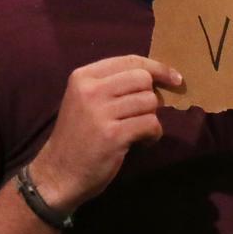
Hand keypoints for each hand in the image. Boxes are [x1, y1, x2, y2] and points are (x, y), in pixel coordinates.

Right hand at [29, 55, 181, 211]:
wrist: (58, 173)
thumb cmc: (77, 137)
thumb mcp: (85, 101)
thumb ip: (113, 85)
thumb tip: (156, 78)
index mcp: (83, 76)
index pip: (130, 61)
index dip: (157, 68)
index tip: (174, 78)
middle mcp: (90, 90)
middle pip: (143, 79)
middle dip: (151, 97)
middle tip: (143, 115)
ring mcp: (100, 112)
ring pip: (149, 102)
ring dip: (151, 118)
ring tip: (138, 132)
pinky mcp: (113, 135)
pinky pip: (151, 124)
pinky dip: (152, 135)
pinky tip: (140, 143)